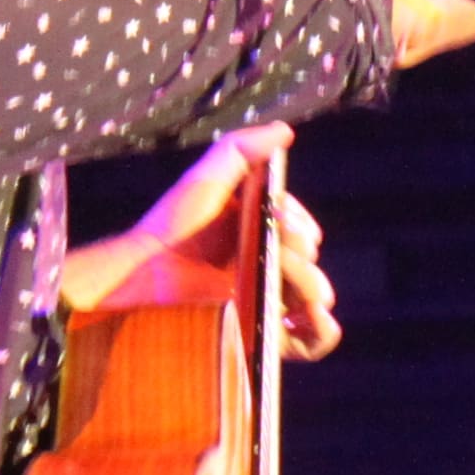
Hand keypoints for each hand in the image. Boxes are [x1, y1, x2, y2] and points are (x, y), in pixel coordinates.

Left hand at [59, 123, 341, 356]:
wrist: (151, 273)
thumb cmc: (174, 225)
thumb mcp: (208, 178)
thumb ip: (242, 149)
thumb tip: (285, 132)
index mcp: (258, 237)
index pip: (303, 231)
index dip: (299, 219)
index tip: (277, 208)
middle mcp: (266, 270)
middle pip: (312, 260)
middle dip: (301, 244)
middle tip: (276, 239)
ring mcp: (267, 304)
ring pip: (319, 294)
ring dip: (309, 277)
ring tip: (279, 266)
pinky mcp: (265, 336)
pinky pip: (316, 341)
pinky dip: (323, 326)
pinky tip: (308, 310)